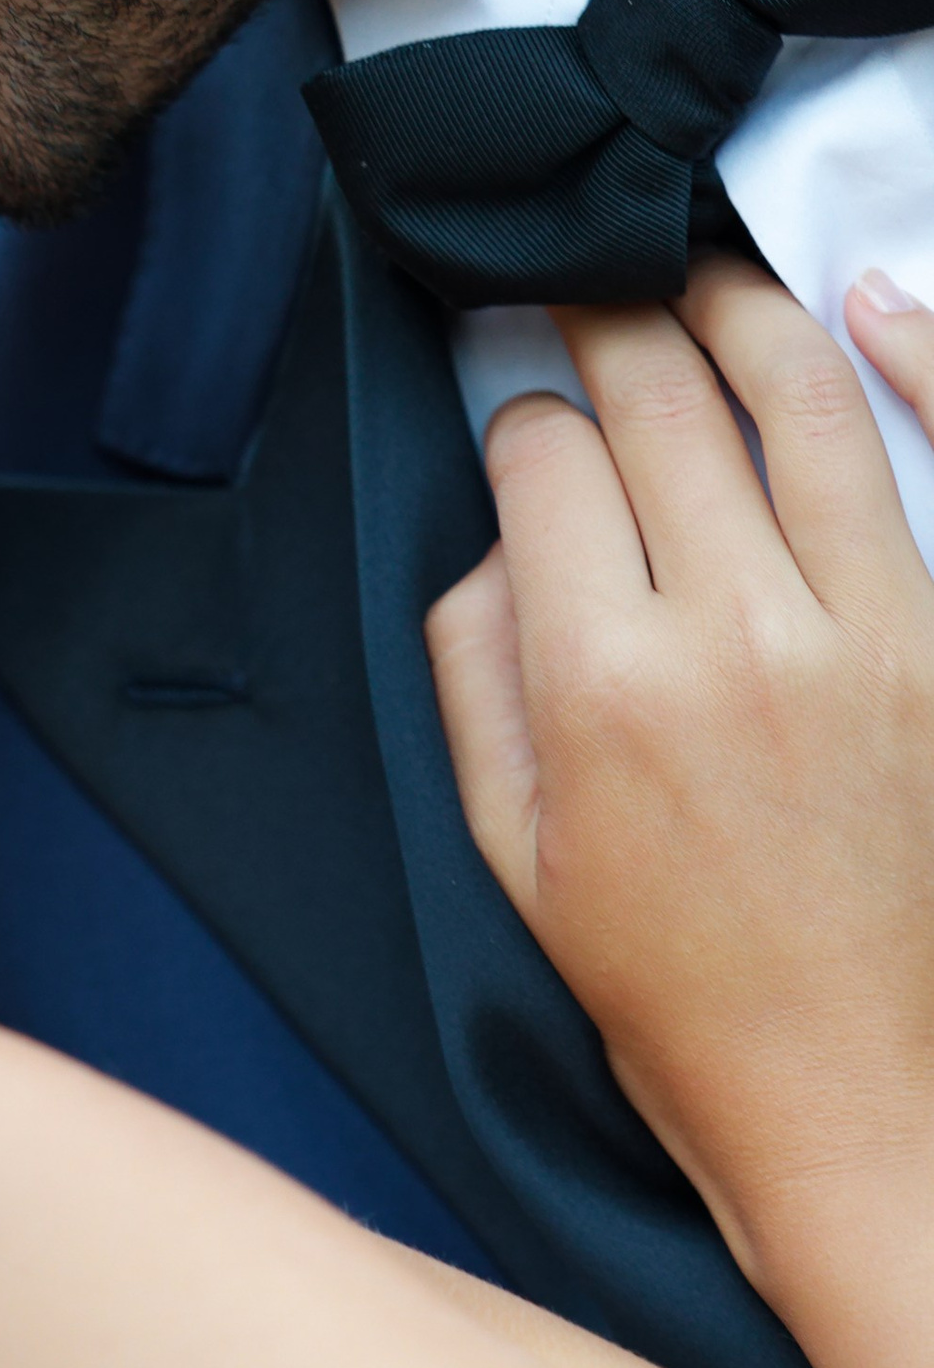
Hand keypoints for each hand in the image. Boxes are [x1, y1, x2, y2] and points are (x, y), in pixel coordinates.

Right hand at [426, 253, 933, 1367]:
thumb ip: (476, 666)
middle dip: (601, 314)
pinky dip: (887, 362)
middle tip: (580, 285)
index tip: (514, 421)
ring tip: (694, 272)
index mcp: (602, 682)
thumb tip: (503, 536)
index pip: (543, 457)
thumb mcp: (509, 844)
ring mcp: (863, 628)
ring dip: (732, 301)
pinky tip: (856, 312)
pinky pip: (906, 460)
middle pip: (655, 391)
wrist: (857, 1094)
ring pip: (791, 387)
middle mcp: (734, 630)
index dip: (512, 414)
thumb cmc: (673, 985)